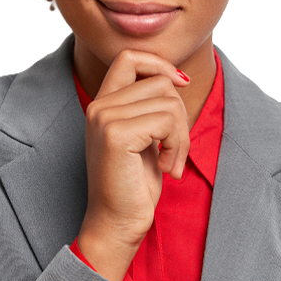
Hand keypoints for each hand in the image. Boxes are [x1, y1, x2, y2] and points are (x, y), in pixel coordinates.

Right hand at [76, 49, 190, 280]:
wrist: (116, 223)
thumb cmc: (133, 186)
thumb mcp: (144, 138)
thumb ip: (150, 107)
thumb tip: (176, 77)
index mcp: (102, 104)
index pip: (129, 57)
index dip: (159, 64)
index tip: (180, 86)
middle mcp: (99, 106)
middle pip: (159, 81)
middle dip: (180, 114)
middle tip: (175, 149)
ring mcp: (104, 118)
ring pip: (168, 101)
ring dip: (181, 135)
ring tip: (171, 162)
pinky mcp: (116, 134)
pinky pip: (166, 121)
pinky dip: (177, 145)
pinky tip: (168, 168)